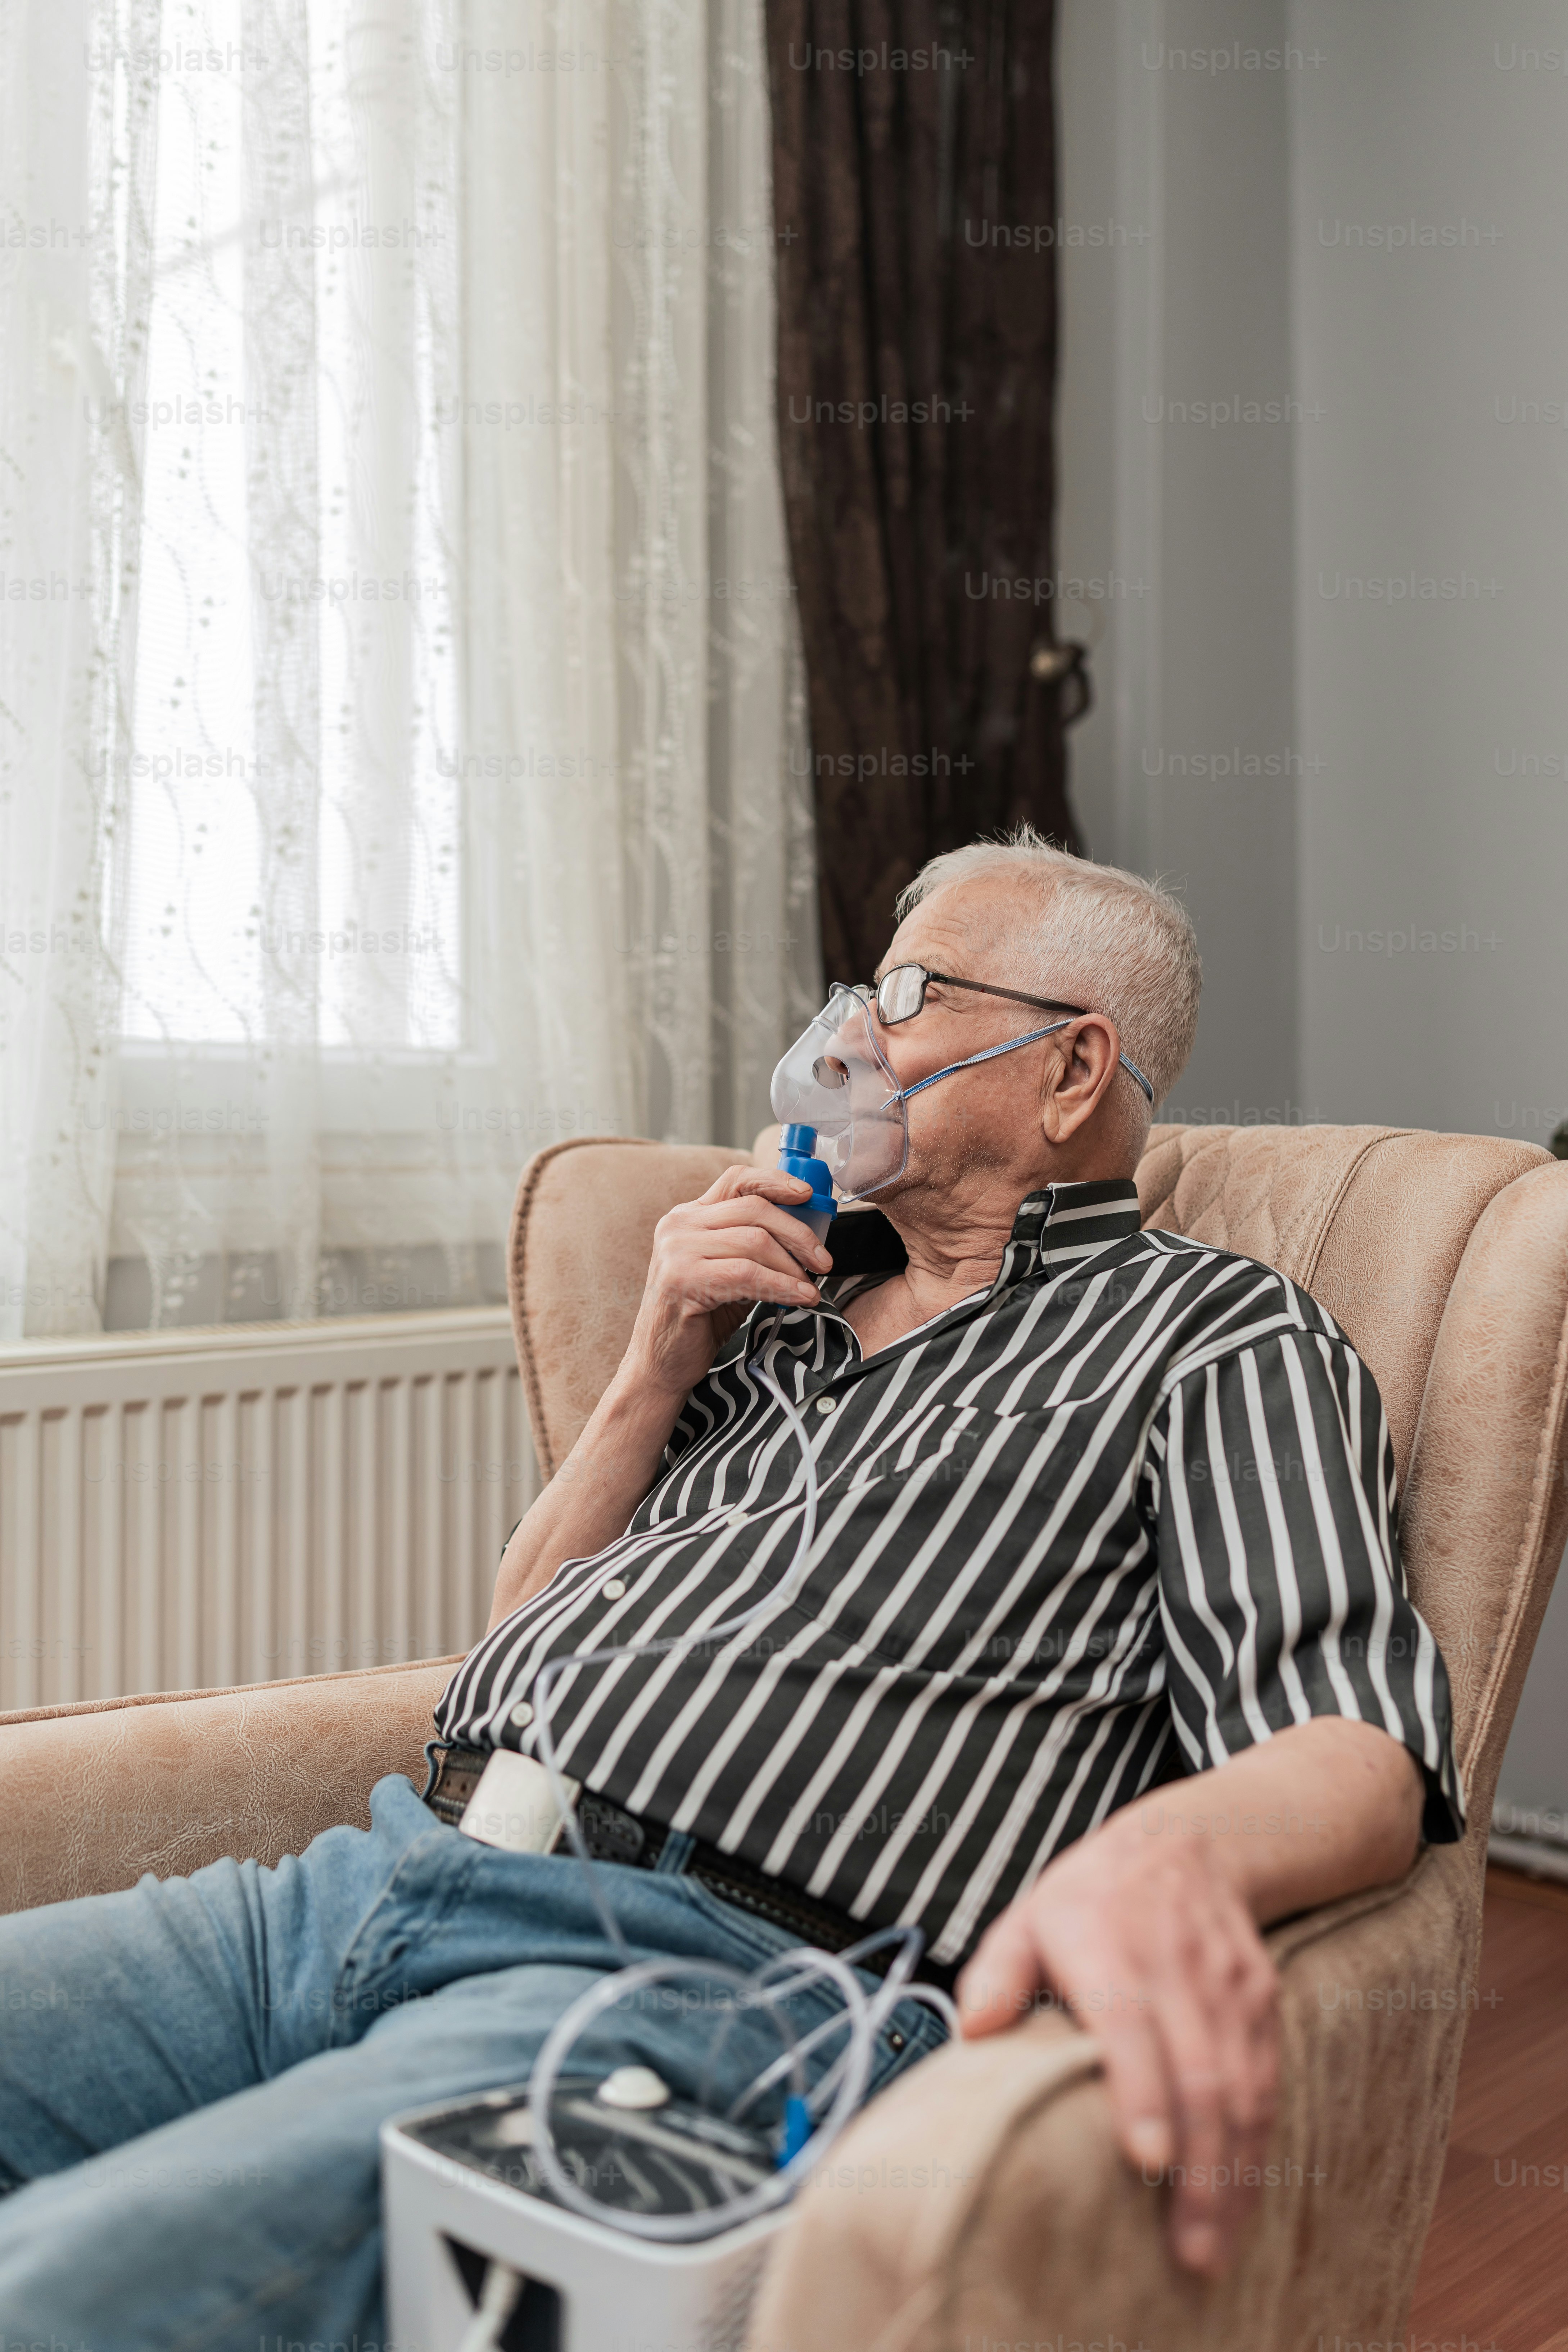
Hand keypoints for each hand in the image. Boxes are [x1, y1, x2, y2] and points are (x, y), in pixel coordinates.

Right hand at [623, 1164, 832, 1402]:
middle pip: (754, 1210)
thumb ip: (756, 1248)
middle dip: (799, 1234)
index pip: (737, 1180)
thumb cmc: (700, 1318)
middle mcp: (679, 1225)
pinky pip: (747, 1274)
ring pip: (755, 1241)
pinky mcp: (681, 1279)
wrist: (660, 1363)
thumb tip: (809, 1237)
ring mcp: (676, 1250)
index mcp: (689, 1216)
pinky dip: (781, 1286)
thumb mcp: (730, 1271)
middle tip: (823, 1261)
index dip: (776, 1181)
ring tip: (810, 1287)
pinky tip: (800, 1298)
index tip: (809, 1194)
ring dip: (793, 1266)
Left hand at [956, 1806, 1279, 2278]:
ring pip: (1241, 2092)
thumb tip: (972, 2028)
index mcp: (1109, 1947)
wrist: (1192, 1843)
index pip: (1131, 2026)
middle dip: (1198, 2171)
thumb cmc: (1095, 1896)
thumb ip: (997, 1970)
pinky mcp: (1262, 2006)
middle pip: (1198, 2076)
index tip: (1148, 2160)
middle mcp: (1176, 1969)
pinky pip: (1266, 2085)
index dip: (1143, 2093)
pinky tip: (1241, 2202)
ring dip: (1233, 2175)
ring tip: (1211, 2249)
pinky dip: (1257, 2148)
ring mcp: (1228, 1990)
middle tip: (1187, 2251)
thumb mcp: (1031, 1913)